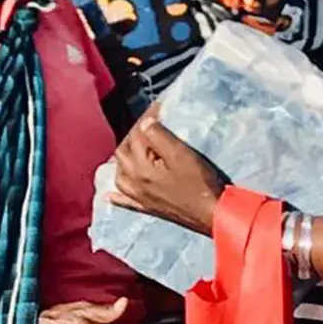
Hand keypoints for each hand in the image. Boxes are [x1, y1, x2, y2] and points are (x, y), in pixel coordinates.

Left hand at [110, 103, 224, 235]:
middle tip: (150, 125)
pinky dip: (116, 195)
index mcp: (141, 168)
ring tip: (135, 149)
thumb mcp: (181, 155)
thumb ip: (160, 137)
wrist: (212, 214)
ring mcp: (139, 198)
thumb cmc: (199, 184)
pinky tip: (110, 194)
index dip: (146, 119)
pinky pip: (124, 202)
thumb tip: (145, 122)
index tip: (158, 108)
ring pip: (120, 175)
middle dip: (133, 136)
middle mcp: (134, 184)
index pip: (137, 136)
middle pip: (123, 153)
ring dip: (124, 160)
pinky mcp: (147, 209)